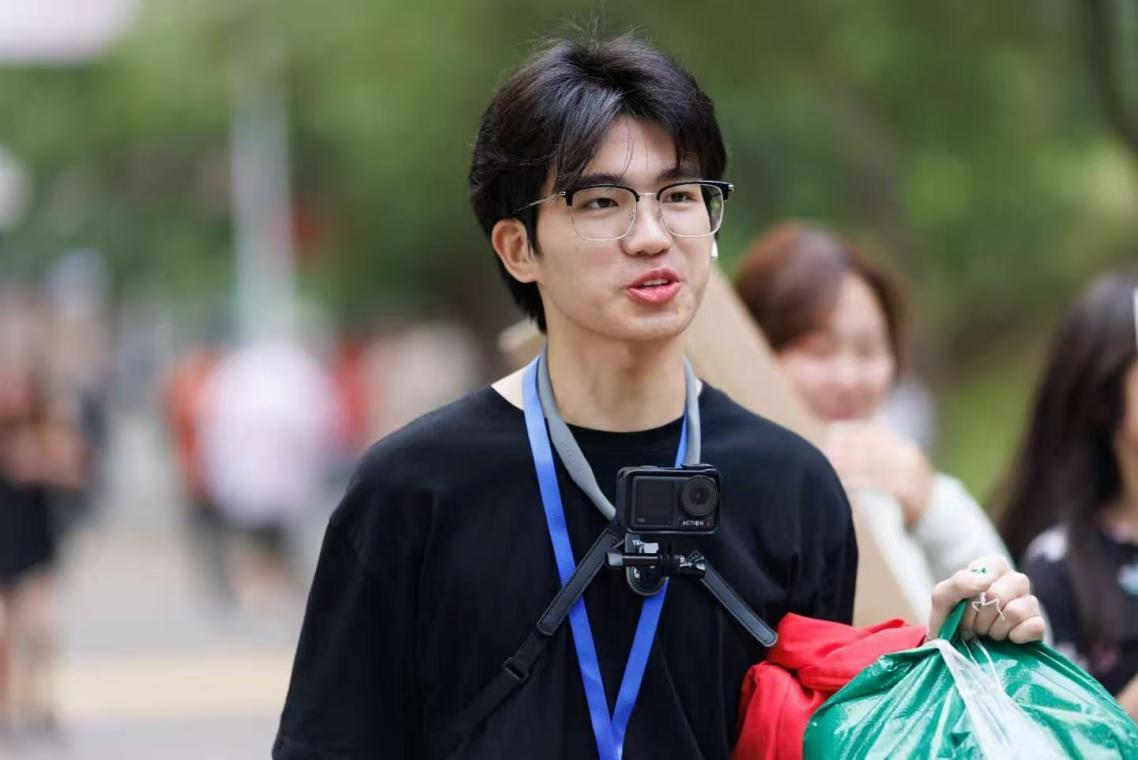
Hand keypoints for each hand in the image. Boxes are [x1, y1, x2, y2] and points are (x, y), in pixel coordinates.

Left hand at [824, 422, 933, 525]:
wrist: (933, 512)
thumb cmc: (902, 487)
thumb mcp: (894, 464)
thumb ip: (874, 451)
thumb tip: (841, 437)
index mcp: (903, 446)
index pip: (875, 432)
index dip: (852, 432)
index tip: (832, 435)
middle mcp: (909, 457)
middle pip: (874, 447)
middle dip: (848, 448)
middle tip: (828, 451)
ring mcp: (912, 474)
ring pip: (876, 465)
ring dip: (851, 464)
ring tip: (832, 465)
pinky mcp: (910, 493)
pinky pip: (882, 485)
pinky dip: (861, 482)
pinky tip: (846, 483)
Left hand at [928, 555, 1045, 642]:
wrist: (956, 652)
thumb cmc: (951, 619)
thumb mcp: (943, 600)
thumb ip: (958, 583)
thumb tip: (986, 580)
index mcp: (992, 567)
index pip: (992, 566)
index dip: (973, 591)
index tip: (964, 604)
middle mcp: (1015, 580)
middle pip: (999, 594)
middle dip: (978, 616)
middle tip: (972, 625)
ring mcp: (1030, 602)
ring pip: (1015, 612)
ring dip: (994, 629)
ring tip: (987, 632)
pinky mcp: (1037, 625)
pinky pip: (1033, 627)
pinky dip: (1013, 638)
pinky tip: (1006, 639)